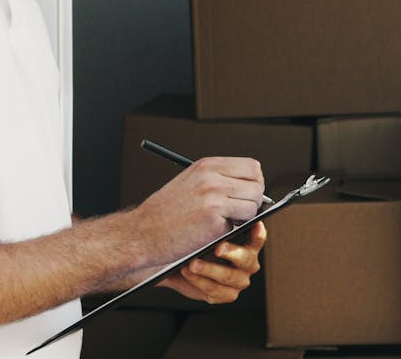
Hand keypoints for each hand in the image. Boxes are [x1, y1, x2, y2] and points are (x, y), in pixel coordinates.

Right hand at [131, 156, 264, 264]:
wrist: (142, 234)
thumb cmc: (165, 212)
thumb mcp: (191, 181)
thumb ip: (219, 178)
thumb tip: (251, 184)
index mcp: (207, 165)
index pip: (252, 167)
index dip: (255, 182)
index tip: (247, 193)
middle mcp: (212, 178)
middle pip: (258, 186)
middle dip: (253, 201)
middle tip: (238, 212)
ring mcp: (214, 199)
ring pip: (253, 207)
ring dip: (243, 218)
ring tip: (222, 221)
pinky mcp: (215, 222)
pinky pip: (240, 225)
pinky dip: (230, 231)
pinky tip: (210, 230)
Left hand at [159, 221, 266, 303]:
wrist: (181, 266)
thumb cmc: (199, 244)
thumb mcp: (207, 232)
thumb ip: (215, 224)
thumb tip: (213, 209)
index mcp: (248, 245)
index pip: (258, 238)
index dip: (257, 233)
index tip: (254, 225)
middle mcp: (247, 264)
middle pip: (245, 259)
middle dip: (231, 252)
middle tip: (217, 247)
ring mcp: (238, 281)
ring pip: (228, 277)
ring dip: (208, 269)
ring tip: (191, 263)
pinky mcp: (226, 295)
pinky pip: (215, 290)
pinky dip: (199, 281)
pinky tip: (187, 272)